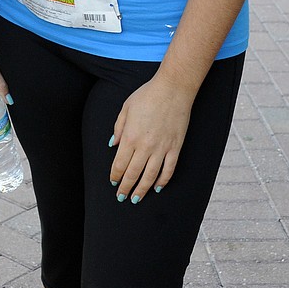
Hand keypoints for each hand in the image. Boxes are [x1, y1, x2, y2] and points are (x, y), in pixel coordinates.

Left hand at [109, 73, 195, 202]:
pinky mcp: (175, 147)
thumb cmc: (147, 95)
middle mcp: (145, 146)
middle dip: (125, 187)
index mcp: (130, 137)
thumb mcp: (126, 108)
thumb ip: (118, 128)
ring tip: (136, 198)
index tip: (113, 182)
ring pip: (150, 176)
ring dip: (142, 190)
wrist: (173, 89)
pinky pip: (168, 170)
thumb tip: (113, 145)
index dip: (115, 176)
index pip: (119, 164)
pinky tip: (157, 187)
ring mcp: (162, 148)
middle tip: (121, 197)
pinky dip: (162, 181)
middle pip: (133, 173)